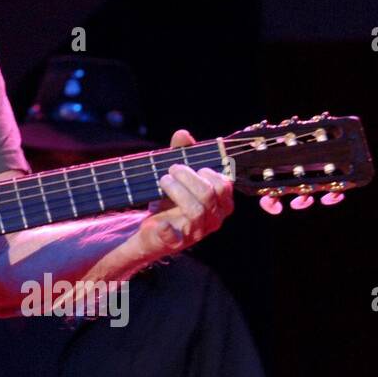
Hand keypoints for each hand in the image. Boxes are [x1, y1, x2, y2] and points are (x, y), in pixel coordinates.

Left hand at [137, 129, 233, 257]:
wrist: (153, 229)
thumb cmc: (172, 200)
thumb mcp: (178, 176)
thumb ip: (182, 154)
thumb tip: (183, 134)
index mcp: (220, 203)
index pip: (224, 185)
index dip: (208, 171)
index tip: (190, 164)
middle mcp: (212, 219)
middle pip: (209, 195)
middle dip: (189, 177)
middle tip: (172, 169)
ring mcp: (194, 232)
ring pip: (196, 210)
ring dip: (177, 191)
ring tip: (163, 180)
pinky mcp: (173, 242)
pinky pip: (173, 238)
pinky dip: (166, 229)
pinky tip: (159, 222)